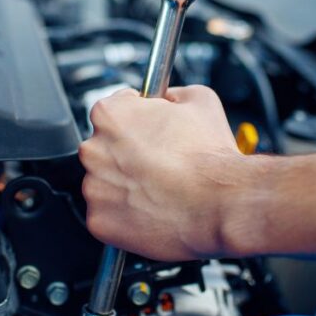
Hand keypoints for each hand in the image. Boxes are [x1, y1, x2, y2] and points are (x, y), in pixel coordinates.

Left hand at [79, 86, 267, 260]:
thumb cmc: (210, 156)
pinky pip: (108, 216)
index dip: (138, 122)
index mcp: (109, 114)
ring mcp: (93, 188)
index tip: (150, 134)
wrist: (222, 202)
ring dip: (125, 186)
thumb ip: (172, 94)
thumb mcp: (199, 99)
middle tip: (158, 164)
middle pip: (105, 149)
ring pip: (104, 184)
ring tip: (158, 189)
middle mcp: (93, 149)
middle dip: (128, 156)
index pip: (114, 111)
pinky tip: (151, 209)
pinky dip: (125, 216)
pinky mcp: (99, 221)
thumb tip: (168, 99)